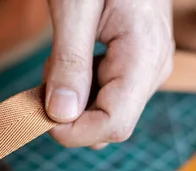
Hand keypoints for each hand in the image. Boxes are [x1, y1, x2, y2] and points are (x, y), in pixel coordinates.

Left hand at [44, 0, 173, 148]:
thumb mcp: (74, 9)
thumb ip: (69, 64)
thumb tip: (61, 116)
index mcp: (143, 56)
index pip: (114, 125)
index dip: (75, 133)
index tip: (41, 115)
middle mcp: (153, 69)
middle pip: (109, 124)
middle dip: (70, 111)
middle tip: (50, 71)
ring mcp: (148, 69)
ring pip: (106, 112)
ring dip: (73, 96)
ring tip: (61, 54)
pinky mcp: (137, 66)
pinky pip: (107, 94)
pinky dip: (81, 85)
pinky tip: (73, 55)